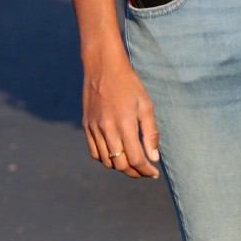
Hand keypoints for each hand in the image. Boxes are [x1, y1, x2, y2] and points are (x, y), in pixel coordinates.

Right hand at [83, 52, 160, 178]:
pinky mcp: (86, 126)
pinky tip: (116, 156)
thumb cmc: (129, 84)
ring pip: (106, 161)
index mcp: (124, 124)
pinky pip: (94, 152)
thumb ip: (150, 133)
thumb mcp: (146, 105)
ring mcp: (94, 128)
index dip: (146, 170)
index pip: (136, 158)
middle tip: (145, 172)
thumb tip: (154, 157)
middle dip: (135, 173)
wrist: (102, 67)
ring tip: (133, 165)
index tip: (154, 173)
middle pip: (120, 164)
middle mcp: (107, 129)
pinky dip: (106, 159)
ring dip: (121, 167)